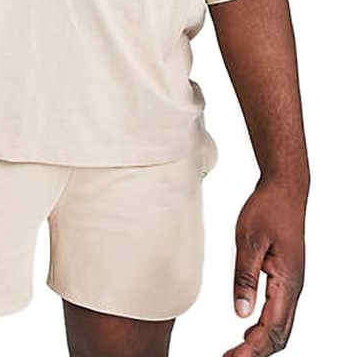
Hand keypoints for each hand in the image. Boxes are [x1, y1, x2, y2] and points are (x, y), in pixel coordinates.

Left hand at [223, 179, 306, 355]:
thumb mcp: (249, 240)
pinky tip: (248, 330)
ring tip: (236, 353)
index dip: (252, 350)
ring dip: (260, 343)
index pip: (271, 328)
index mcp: (287, 282)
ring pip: (281, 326)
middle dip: (256, 353)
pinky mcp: (286, 277)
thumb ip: (245, 277)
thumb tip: (240, 313)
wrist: (284, 190)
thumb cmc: (267, 210)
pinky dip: (264, 328)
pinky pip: (279, 312)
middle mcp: (294, 288)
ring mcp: (292, 284)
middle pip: (279, 335)